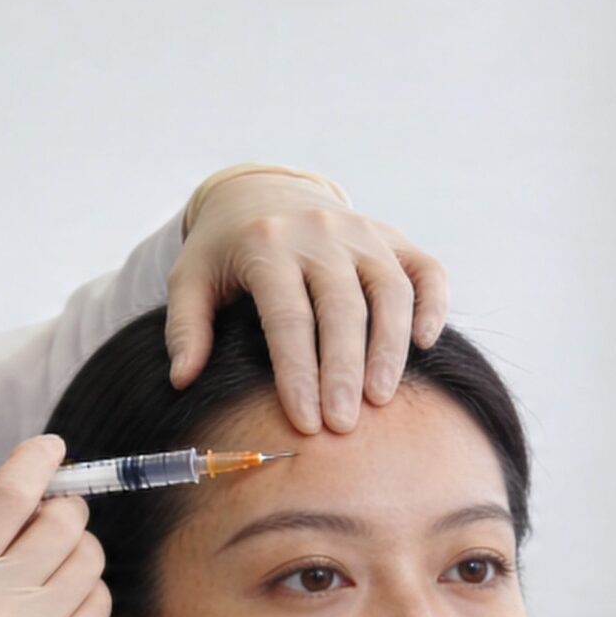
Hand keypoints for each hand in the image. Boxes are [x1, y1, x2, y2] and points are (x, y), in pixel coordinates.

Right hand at [0, 436, 107, 616]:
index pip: (13, 494)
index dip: (39, 459)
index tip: (49, 449)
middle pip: (63, 522)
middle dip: (58, 504)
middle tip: (41, 514)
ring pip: (88, 563)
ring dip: (76, 547)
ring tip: (47, 557)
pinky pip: (98, 610)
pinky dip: (87, 591)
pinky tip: (57, 596)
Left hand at [169, 170, 448, 434]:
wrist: (260, 191)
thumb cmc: (223, 249)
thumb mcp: (190, 278)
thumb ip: (185, 327)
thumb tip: (183, 379)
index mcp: (267, 244)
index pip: (288, 317)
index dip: (298, 373)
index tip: (305, 423)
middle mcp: (319, 232)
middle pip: (342, 308)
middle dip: (344, 371)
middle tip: (345, 425)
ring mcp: (361, 232)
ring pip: (389, 290)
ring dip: (389, 347)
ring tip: (381, 398)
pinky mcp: (392, 236)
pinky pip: (425, 269)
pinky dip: (433, 304)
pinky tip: (424, 343)